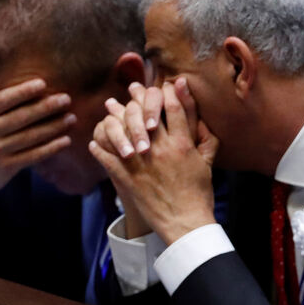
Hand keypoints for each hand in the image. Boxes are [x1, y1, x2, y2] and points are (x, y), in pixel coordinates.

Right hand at [0, 66, 74, 213]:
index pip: (2, 100)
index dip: (22, 91)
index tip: (43, 83)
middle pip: (20, 117)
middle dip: (45, 107)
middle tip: (67, 98)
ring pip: (30, 136)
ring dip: (54, 127)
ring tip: (72, 117)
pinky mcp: (6, 168)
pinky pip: (33, 156)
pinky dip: (50, 148)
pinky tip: (66, 140)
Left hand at [89, 81, 218, 244]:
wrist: (185, 222)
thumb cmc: (199, 193)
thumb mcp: (208, 163)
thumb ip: (205, 139)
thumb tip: (200, 118)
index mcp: (183, 144)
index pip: (174, 108)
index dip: (168, 91)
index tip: (164, 82)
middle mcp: (162, 149)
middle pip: (146, 113)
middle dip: (139, 96)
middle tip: (133, 87)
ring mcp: (142, 162)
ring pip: (122, 129)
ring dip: (113, 116)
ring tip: (109, 107)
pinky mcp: (127, 177)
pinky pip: (106, 157)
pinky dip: (98, 147)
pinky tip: (94, 141)